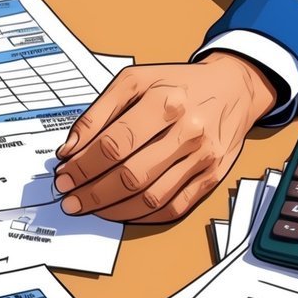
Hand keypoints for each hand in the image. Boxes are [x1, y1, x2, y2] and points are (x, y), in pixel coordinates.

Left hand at [53, 53, 276, 222]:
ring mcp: (203, 158)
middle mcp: (189, 131)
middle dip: (93, 193)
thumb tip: (70, 149)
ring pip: (152, 198)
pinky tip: (121, 211)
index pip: (115, 144)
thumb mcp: (134, 82)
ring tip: (90, 207)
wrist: (233, 89)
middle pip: (131, 176)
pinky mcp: (212, 177)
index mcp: (165, 101)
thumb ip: (98, 113)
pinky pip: (174, 208)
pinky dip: (143, 216)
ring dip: (114, 209)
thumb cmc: (177, 85)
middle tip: (70, 198)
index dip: (84, 165)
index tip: (64, 175)